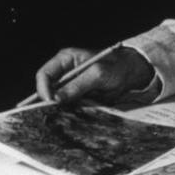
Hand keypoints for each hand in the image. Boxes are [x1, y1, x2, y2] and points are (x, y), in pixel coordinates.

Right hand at [34, 46, 155, 103]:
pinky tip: (75, 114)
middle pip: (48, 89)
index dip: (43, 89)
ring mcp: (71, 85)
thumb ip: (77, 85)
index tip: (50, 102)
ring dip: (60, 108)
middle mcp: (65, 72)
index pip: (44, 74)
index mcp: (65, 59)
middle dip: (50, 101)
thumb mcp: (97, 74)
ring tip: (66, 114)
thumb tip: (57, 99)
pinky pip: (68, 105)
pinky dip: (70, 110)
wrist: (131, 74)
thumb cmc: (116, 67)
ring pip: (57, 99)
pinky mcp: (78, 95)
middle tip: (55, 113)